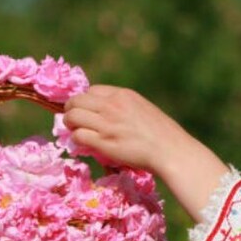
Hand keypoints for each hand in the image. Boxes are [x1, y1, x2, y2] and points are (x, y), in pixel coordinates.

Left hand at [62, 85, 191, 171]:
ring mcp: (107, 123)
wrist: (170, 150)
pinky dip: (76, 139)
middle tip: (73, 121)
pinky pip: (78, 135)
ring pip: (73, 116)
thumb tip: (107, 114)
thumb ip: (124, 108)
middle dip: (71, 110)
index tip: (87, 111)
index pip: (92, 91)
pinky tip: (83, 144)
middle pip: (77, 100)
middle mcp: (112, 106)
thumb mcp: (143, 109)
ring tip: (75, 131)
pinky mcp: (104, 142)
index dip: (86, 101)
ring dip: (70, 124)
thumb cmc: (162, 134)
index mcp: (123, 95)